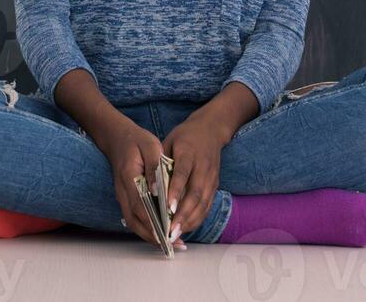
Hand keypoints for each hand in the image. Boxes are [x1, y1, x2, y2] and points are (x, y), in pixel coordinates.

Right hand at [102, 119, 185, 249]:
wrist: (117, 137)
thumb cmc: (136, 140)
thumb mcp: (150, 145)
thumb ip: (154, 166)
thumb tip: (158, 189)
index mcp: (129, 178)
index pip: (140, 205)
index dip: (153, 222)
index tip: (166, 233)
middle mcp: (123, 191)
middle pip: (135, 221)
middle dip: (153, 236)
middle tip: (172, 244)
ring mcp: (122, 196)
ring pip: (133, 223)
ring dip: (150, 236)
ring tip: (169, 243)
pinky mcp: (126, 198)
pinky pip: (134, 218)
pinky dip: (146, 228)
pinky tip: (160, 232)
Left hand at [161, 112, 225, 238]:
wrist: (210, 130)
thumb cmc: (185, 136)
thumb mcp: (170, 141)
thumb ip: (161, 161)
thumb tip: (151, 184)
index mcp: (189, 152)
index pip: (182, 174)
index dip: (175, 191)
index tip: (168, 208)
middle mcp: (203, 166)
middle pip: (195, 193)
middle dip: (183, 215)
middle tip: (169, 231)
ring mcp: (211, 177)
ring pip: (203, 203)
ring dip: (190, 221)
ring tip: (175, 234)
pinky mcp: (215, 185)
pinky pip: (207, 205)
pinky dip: (197, 219)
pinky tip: (185, 228)